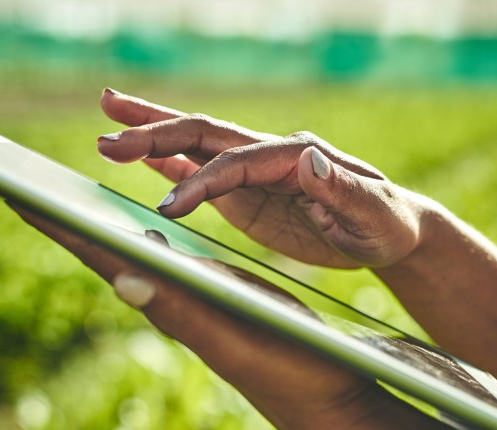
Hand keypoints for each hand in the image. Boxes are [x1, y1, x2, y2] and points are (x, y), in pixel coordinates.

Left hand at [8, 204, 378, 429]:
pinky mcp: (220, 302)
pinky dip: (146, 237)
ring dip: (100, 227)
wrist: (329, 405)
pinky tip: (144, 228)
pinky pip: (171, 262)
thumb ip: (185, 309)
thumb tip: (124, 279)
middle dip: (68, 220)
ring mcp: (196, 303)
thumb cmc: (292, 370)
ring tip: (67, 198)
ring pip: (135, 258)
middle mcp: (174, 303)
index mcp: (172, 305)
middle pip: (108, 254)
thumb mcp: (237, 336)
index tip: (12, 191)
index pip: (103, 258)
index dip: (59, 226)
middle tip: (24, 183)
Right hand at [96, 88, 434, 268]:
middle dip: (155, 132)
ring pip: (196, 145)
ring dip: (151, 136)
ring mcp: (256, 171)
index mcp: (296, 156)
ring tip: (105, 131)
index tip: (168, 208)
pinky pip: (203, 171)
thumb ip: (341, 188)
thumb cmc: (387, 224)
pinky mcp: (249, 191)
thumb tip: (307, 156)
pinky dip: (169, 163)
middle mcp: (270, 154)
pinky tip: (140, 157)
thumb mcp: (373, 212)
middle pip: (204, 134)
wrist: (390, 230)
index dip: (200, 181)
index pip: (236, 163)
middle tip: (107, 133)